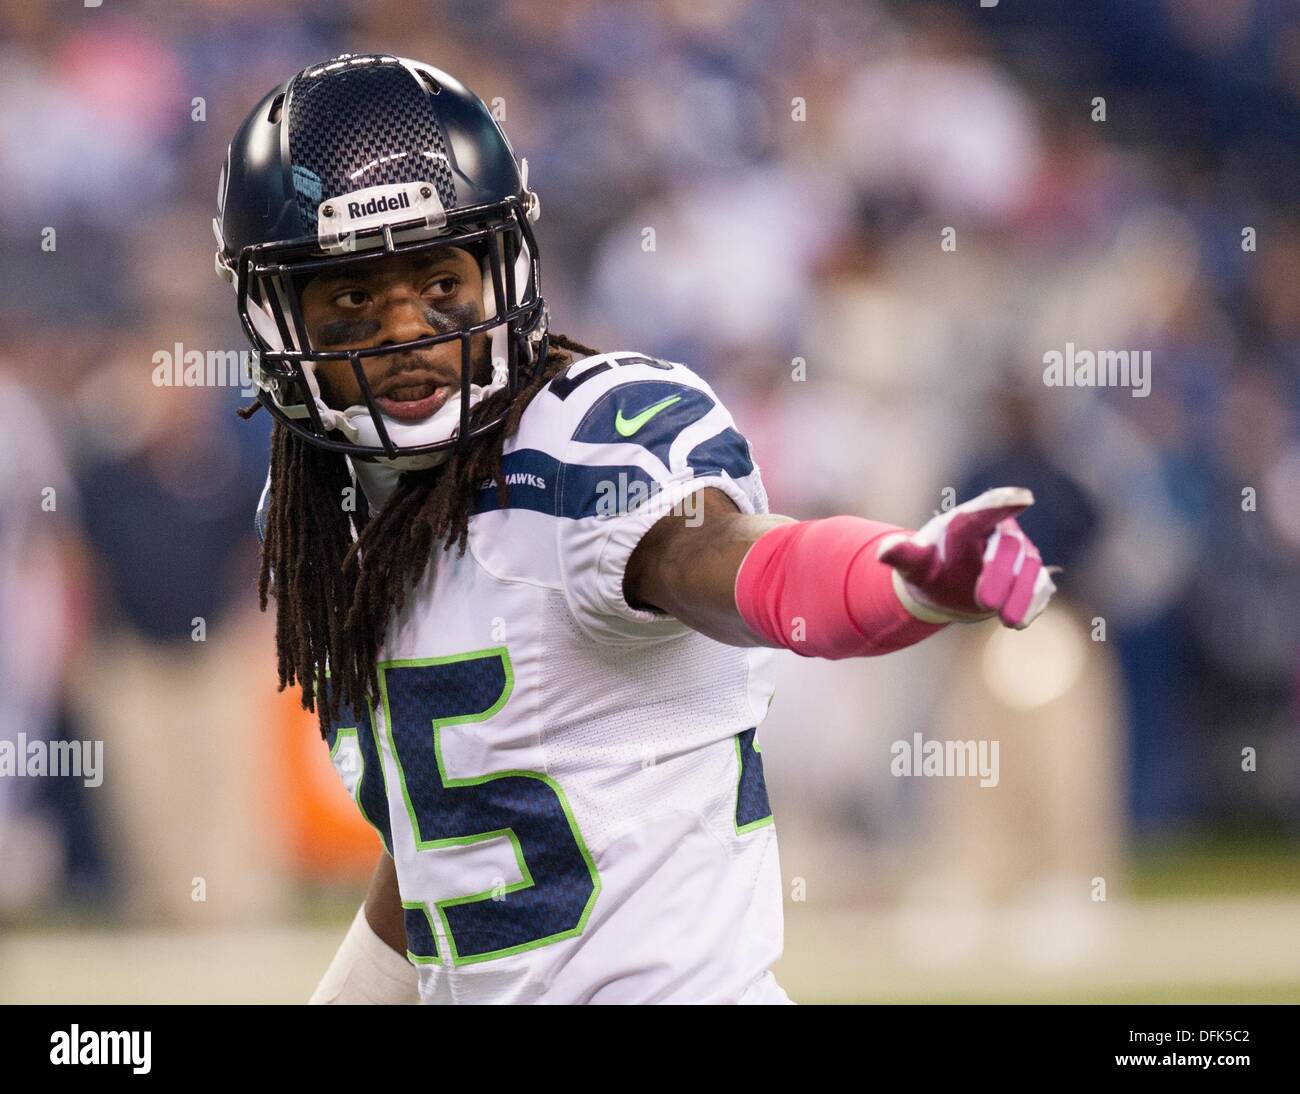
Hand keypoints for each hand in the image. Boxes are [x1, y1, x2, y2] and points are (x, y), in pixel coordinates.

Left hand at [876, 487, 1057, 628]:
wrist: (944, 587)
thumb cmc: (929, 567)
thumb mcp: (914, 563)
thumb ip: (903, 554)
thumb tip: (884, 551)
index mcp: (969, 520)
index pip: (987, 508)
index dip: (1003, 502)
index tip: (1024, 498)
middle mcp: (1000, 531)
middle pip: (1009, 544)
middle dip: (999, 572)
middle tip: (984, 603)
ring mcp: (1020, 553)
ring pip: (1029, 566)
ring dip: (1021, 593)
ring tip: (1008, 621)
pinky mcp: (1030, 576)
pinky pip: (1039, 586)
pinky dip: (1033, 601)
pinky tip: (1023, 620)